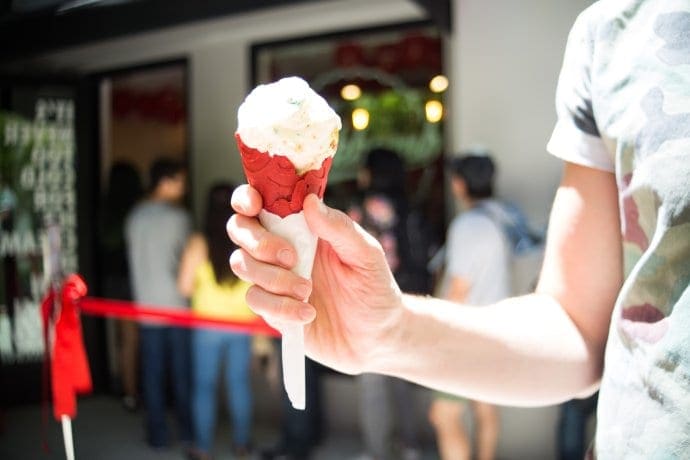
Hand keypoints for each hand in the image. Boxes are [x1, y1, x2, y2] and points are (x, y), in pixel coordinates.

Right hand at [227, 185, 402, 374]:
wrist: (377, 337)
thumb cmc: (375, 288)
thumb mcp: (367, 254)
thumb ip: (340, 228)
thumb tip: (310, 202)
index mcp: (303, 226)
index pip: (262, 202)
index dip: (247, 198)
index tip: (253, 205)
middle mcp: (282, 248)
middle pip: (240, 229)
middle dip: (258, 241)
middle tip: (290, 256)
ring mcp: (274, 279)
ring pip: (243, 265)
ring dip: (273, 278)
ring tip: (308, 290)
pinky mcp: (273, 309)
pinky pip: (256, 300)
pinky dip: (280, 307)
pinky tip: (308, 313)